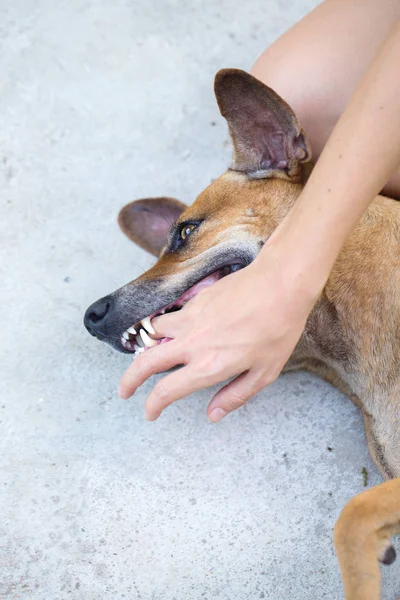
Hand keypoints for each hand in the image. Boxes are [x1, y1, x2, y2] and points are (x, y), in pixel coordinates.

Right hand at [118, 244, 318, 421]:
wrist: (279, 285)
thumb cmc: (278, 329)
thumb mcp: (264, 372)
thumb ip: (235, 396)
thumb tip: (212, 414)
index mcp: (209, 366)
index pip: (166, 391)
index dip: (153, 405)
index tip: (150, 412)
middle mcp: (192, 344)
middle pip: (145, 363)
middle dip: (129, 380)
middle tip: (124, 391)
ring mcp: (190, 319)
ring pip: (153, 333)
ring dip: (146, 347)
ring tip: (149, 355)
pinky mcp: (195, 300)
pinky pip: (170, 316)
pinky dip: (165, 326)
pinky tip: (175, 330)